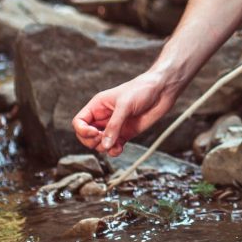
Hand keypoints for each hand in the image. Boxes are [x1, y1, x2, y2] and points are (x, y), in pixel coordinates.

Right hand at [71, 67, 185, 156]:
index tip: (96, 133)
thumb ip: (114, 126)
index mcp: (97, 106)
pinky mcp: (125, 134)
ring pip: (99, 144)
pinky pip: (113, 147)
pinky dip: (113, 151)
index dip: (83, 130)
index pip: (79, 122)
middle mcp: (103, 117)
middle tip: (104, 139)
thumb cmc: (142, 90)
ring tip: (116, 144)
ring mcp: (114, 127)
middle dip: (92, 141)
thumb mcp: (125, 105)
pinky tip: (120, 148)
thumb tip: (105, 145)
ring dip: (104, 148)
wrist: (162, 91)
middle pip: (86, 136)